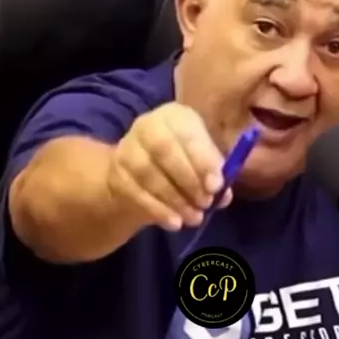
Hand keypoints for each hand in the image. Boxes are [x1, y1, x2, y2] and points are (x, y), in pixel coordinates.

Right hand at [108, 103, 232, 230]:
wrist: (142, 171)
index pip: (187, 133)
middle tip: (205, 203)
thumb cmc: (183, 160)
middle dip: (188, 180)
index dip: (202, 160)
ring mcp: (127, 148)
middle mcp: (147, 125)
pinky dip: (157, 210)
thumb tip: (222, 194)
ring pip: (147, 173)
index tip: (216, 186)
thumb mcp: (202, 161)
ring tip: (193, 217)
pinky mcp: (116, 173)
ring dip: (174, 199)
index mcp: (175, 116)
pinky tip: (173, 223)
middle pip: (164, 149)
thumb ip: (215, 174)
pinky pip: (135, 193)